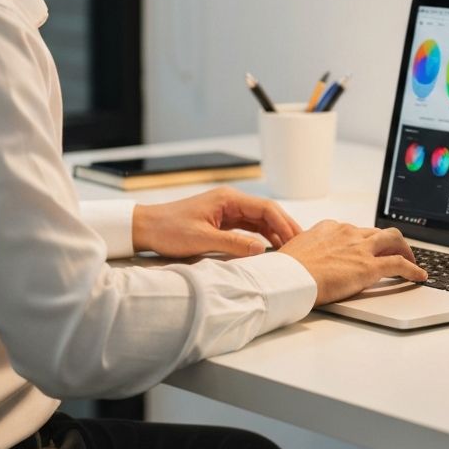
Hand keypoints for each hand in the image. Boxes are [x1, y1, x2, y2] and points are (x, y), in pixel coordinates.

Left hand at [132, 187, 302, 258]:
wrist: (145, 228)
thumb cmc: (169, 230)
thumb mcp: (202, 240)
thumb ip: (234, 244)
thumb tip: (263, 249)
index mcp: (228, 199)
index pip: (266, 208)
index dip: (284, 223)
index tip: (297, 239)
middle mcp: (230, 201)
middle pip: (266, 213)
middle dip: (285, 227)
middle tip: (302, 245)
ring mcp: (226, 211)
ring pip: (259, 220)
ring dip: (275, 233)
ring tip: (291, 249)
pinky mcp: (221, 221)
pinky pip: (248, 228)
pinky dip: (261, 237)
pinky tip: (271, 248)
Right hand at [278, 221, 425, 305]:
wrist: (289, 277)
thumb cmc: (287, 269)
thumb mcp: (296, 251)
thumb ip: (309, 251)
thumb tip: (305, 261)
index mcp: (329, 227)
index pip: (355, 230)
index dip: (364, 240)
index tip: (367, 248)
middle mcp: (347, 232)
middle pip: (377, 232)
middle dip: (389, 242)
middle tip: (396, 252)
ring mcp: (360, 248)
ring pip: (393, 240)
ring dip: (405, 250)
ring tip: (412, 261)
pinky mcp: (369, 266)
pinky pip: (399, 264)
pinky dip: (413, 269)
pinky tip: (420, 276)